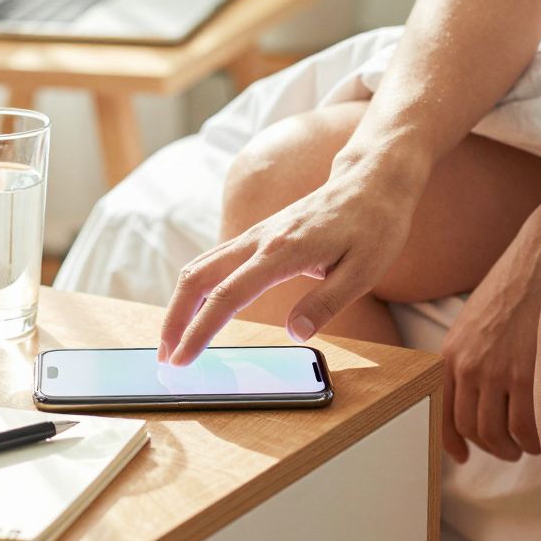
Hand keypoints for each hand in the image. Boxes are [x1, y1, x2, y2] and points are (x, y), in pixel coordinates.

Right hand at [158, 155, 426, 365]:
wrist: (372, 180)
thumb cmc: (373, 224)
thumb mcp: (365, 271)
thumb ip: (327, 303)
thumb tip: (294, 333)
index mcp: (283, 251)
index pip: (227, 296)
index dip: (199, 331)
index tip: (182, 359)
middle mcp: (260, 239)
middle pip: (197, 278)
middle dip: (174, 319)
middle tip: (166, 357)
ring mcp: (256, 234)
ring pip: (199, 266)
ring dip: (179, 303)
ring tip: (173, 339)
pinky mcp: (258, 235)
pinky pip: (214, 260)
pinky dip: (196, 287)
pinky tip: (195, 309)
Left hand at [440, 199, 540, 461]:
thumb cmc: (520, 284)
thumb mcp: (478, 319)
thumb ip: (472, 354)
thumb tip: (479, 390)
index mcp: (451, 352)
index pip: (442, 412)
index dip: (451, 441)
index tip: (463, 455)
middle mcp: (468, 366)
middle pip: (472, 429)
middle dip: (492, 446)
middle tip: (511, 447)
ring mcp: (497, 372)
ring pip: (499, 435)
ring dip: (515, 447)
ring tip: (530, 442)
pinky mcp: (528, 374)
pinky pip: (528, 429)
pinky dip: (537, 441)